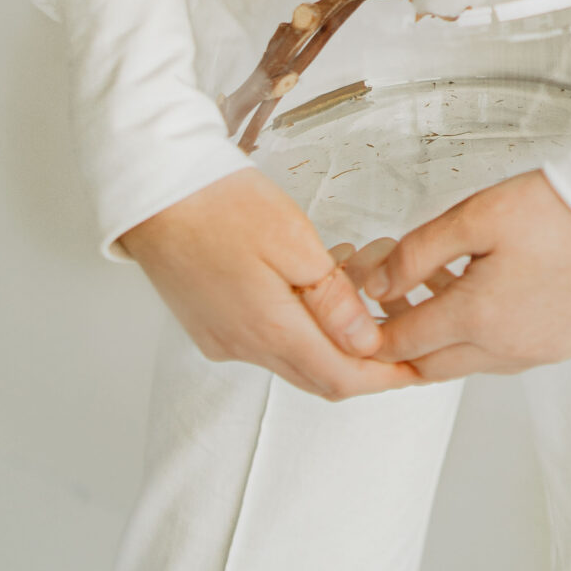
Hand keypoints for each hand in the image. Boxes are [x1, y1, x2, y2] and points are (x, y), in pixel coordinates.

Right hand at [118, 169, 419, 398]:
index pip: (340, 379)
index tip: (419, 366)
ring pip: (292, 355)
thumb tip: (365, 343)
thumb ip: (332, 299)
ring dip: (330, 334)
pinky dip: (298, 322)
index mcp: (269, 331)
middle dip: (363, 359)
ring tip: (358, 281)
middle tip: (401, 328)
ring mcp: (222, 337)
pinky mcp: (208, 323)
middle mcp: (243, 346)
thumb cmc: (221, 206)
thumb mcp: (293, 242)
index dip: (385, 377)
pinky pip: (265, 338)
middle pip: (318, 375)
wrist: (152, 192)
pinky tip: (311, 279)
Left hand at [360, 171, 570, 378]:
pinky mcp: (562, 347)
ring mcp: (536, 353)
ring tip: (437, 286)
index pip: (403, 343)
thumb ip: (418, 253)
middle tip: (386, 310)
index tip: (353, 321)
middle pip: (430, 366)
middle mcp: (505, 349)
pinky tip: (486, 293)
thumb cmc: (560, 209)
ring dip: (443, 338)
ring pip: (468, 363)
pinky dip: (482, 337)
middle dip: (401, 344)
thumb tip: (376, 285)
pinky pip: (506, 356)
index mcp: (477, 318)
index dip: (370, 334)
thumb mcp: (477, 216)